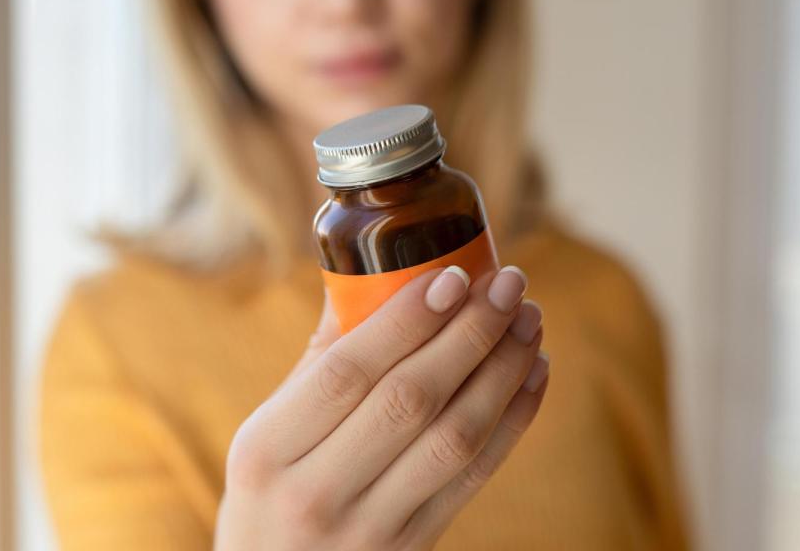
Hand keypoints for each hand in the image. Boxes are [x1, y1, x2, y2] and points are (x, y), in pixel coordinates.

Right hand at [215, 266, 549, 549]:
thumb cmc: (270, 493)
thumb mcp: (266, 432)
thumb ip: (320, 361)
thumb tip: (371, 276)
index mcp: (266, 450)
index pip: (347, 372)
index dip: (406, 321)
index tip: (453, 276)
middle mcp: (314, 492)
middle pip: (410, 400)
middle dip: (469, 334)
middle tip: (508, 284)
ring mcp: (368, 528)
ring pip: (454, 438)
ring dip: (502, 371)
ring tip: (528, 320)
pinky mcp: (412, 548)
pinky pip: (474, 476)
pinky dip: (513, 420)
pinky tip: (533, 372)